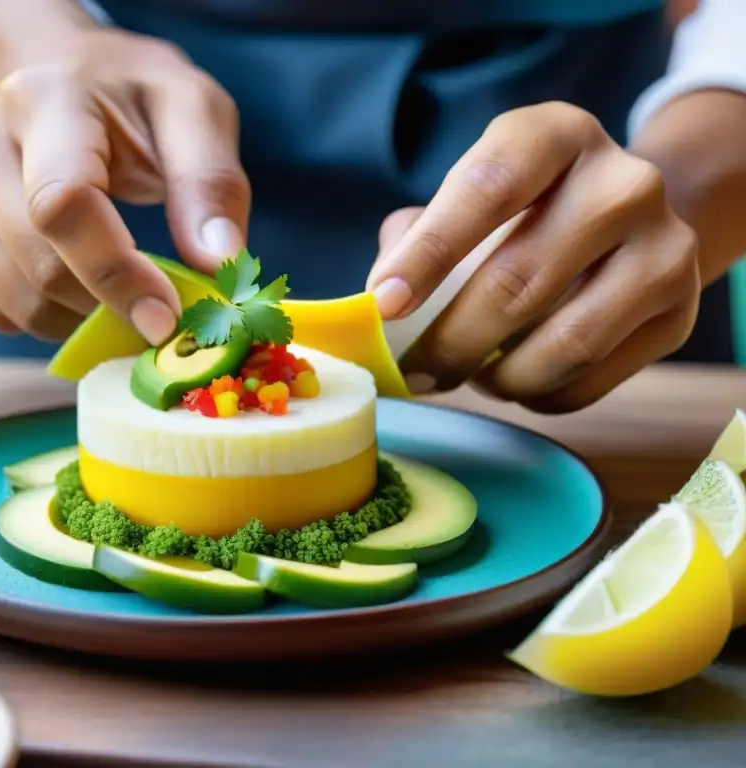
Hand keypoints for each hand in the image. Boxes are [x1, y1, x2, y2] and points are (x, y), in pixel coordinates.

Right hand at [0, 29, 249, 343]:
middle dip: (109, 308)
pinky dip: (49, 322)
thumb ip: (210, 182)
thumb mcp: (193, 113)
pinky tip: (81, 292)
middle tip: (160, 316)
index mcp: (44, 101)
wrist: (69, 85)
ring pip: (16, 301)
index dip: (115, 273)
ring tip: (126, 299)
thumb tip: (216, 263)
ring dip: (83, 322)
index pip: (62, 203)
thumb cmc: (136, 103)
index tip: (165, 317)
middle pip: (39, 264)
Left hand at [367, 101, 699, 412]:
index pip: (487, 189)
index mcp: (555, 137)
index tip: (385, 304)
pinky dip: (538, 396)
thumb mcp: (468, 197)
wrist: (627, 226)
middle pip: (518, 281)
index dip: (429, 253)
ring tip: (469, 375)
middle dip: (449, 342)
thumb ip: (416, 237)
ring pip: (563, 343)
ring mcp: (665, 247)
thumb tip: (380, 302)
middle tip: (414, 372)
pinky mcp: (681, 313)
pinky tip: (514, 381)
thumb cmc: (520, 214)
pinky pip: (592, 380)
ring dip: (498, 377)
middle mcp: (624, 182)